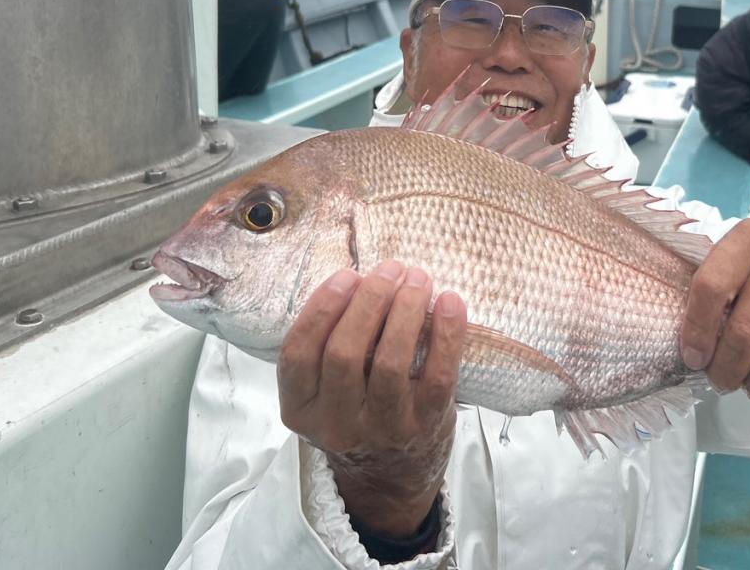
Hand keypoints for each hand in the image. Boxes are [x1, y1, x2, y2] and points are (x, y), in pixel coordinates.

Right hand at [278, 260, 466, 537]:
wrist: (390, 479)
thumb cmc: (357, 414)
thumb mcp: (324, 393)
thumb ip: (328, 347)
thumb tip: (363, 279)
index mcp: (301, 410)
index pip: (298, 353)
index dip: (322, 307)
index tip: (348, 275)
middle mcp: (337, 424)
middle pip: (345, 352)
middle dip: (370, 300)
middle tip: (390, 269)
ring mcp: (383, 429)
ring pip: (390, 362)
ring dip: (406, 310)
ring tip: (418, 279)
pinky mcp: (425, 426)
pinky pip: (438, 375)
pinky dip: (447, 333)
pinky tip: (451, 303)